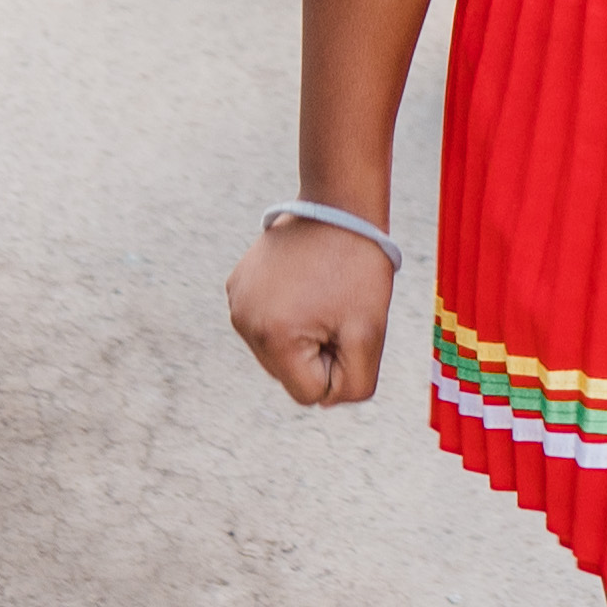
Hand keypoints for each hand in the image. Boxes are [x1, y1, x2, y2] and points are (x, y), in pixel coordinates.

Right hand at [229, 215, 390, 406]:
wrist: (339, 206)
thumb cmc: (359, 269)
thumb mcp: (370, 335)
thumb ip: (353, 385)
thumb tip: (326, 399)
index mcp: (273, 337)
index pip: (310, 393)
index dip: (338, 367)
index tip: (346, 328)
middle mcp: (244, 322)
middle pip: (289, 374)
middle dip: (318, 353)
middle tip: (336, 310)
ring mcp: (236, 302)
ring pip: (277, 352)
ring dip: (302, 336)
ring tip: (320, 296)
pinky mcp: (237, 285)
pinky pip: (266, 323)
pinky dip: (287, 314)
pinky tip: (303, 285)